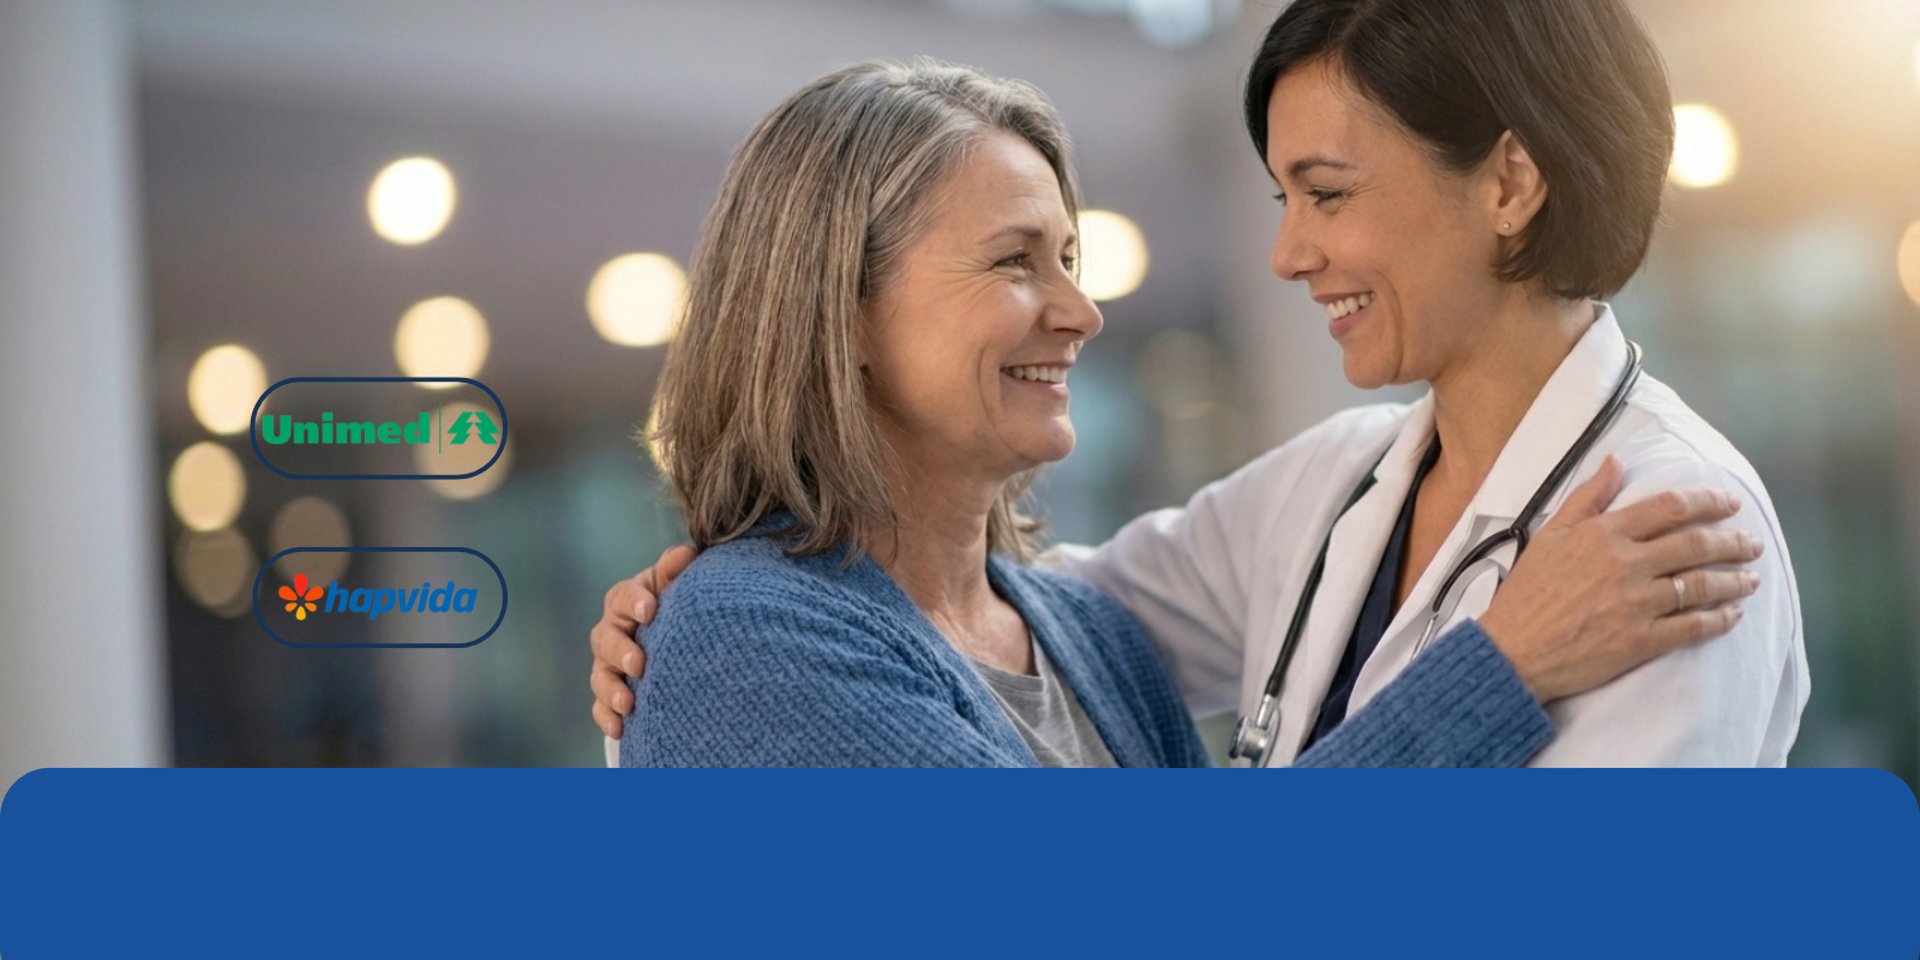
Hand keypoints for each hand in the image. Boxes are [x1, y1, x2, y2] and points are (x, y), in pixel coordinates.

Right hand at [590, 544, 695, 738]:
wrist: (674, 636)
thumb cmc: (675, 603)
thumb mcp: (675, 584)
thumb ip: (676, 569)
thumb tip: (686, 554)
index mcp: (627, 600)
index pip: (622, 596)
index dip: (633, 602)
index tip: (650, 609)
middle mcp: (612, 631)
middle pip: (606, 639)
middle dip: (621, 652)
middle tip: (640, 663)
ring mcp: (608, 664)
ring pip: (600, 676)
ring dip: (612, 690)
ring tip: (628, 703)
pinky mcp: (610, 693)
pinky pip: (601, 707)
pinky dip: (607, 718)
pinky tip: (621, 730)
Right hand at [1478, 456, 1763, 703]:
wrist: (1513, 651)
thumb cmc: (1527, 593)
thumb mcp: (1549, 534)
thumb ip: (1588, 497)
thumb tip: (1617, 461)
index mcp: (1604, 534)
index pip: (1670, 507)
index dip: (1708, 502)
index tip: (1729, 504)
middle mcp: (1626, 564)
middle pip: (1696, 544)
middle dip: (1733, 542)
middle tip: (1752, 543)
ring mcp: (1637, 604)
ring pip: (1702, 585)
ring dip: (1735, 580)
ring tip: (1752, 578)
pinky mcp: (1641, 640)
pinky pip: (1693, 627)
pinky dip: (1720, 619)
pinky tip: (1733, 614)